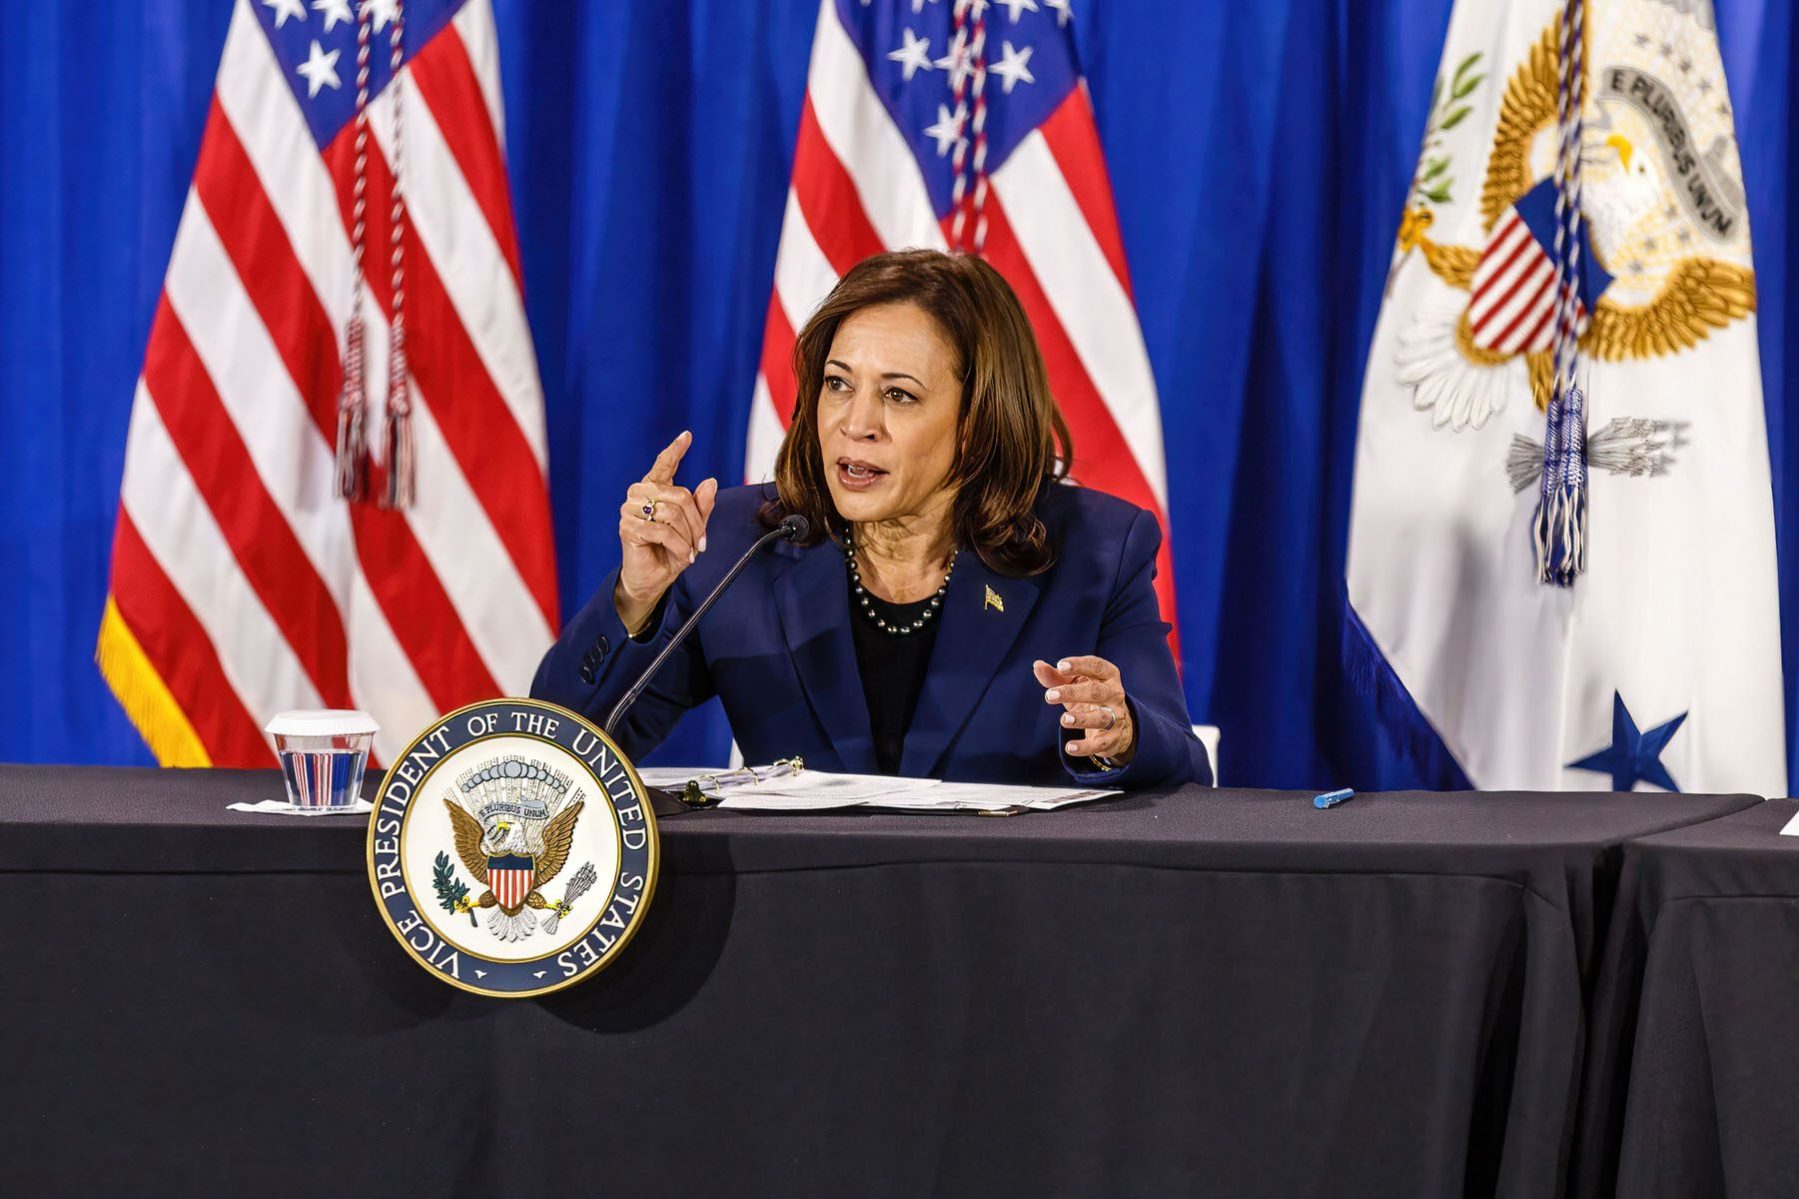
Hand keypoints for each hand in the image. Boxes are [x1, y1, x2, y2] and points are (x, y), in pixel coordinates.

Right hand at [616, 431, 717, 633]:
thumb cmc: (670, 552)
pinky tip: (682, 555)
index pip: (664, 465)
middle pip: (679, 495)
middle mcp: (638, 493)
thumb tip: (710, 481)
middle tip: (702, 543)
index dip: (675, 450)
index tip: (687, 436)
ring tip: (690, 551)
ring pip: (672, 513)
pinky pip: (663, 531)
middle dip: (697, 522)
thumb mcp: (692, 530)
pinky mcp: (628, 528)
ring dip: (688, 536)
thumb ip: (701, 507)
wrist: (652, 579)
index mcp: (654, 489)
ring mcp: (630, 509)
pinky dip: (679, 546)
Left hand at [1034, 656, 1135, 765]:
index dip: (1079, 665)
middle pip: (1097, 692)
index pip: (1096, 666)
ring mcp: (1115, 717)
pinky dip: (1085, 747)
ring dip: (1082, 719)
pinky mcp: (1112, 738)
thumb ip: (1056, 676)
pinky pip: (1099, 744)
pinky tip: (1070, 748)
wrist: (1115, 724)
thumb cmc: (1089, 697)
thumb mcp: (1074, 685)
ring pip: (1101, 718)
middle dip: (1073, 693)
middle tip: (1049, 696)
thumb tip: (1037, 666)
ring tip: (1064, 719)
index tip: (1060, 665)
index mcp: (1107, 676)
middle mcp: (1114, 695)